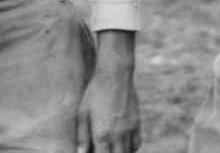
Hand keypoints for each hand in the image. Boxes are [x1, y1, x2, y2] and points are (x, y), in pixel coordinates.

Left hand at [76, 30, 140, 152]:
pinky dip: (130, 149)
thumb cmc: (94, 92)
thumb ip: (82, 136)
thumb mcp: (83, 113)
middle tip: (102, 150)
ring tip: (111, 148)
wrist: (114, 75)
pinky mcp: (136, 123)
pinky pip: (136, 144)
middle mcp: (117, 135)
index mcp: (102, 134)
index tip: (94, 152)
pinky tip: (122, 146)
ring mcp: (129, 130)